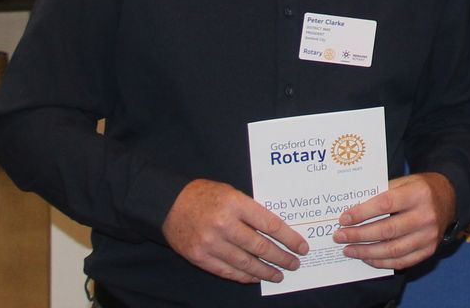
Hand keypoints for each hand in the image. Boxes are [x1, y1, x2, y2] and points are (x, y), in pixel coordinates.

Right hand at [161, 179, 307, 283]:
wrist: (168, 203)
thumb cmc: (204, 195)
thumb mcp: (231, 193)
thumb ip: (250, 210)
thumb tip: (275, 230)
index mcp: (235, 203)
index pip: (270, 224)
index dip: (289, 238)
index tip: (301, 246)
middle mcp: (224, 224)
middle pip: (260, 246)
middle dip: (281, 258)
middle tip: (294, 264)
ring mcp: (210, 243)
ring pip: (245, 262)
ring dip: (265, 271)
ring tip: (278, 274)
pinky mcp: (199, 257)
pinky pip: (227, 270)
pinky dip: (243, 276)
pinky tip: (255, 277)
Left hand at [333, 172, 454, 269]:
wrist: (449, 198)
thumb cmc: (420, 188)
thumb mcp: (404, 181)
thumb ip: (382, 193)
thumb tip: (353, 210)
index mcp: (418, 194)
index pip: (385, 204)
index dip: (362, 213)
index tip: (343, 219)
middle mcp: (426, 216)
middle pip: (387, 230)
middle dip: (359, 235)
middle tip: (340, 237)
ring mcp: (429, 236)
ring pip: (393, 250)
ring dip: (366, 252)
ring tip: (349, 250)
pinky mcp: (429, 250)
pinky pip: (402, 261)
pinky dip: (381, 262)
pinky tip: (367, 257)